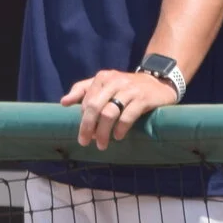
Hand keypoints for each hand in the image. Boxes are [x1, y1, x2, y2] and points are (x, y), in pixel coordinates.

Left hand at [60, 66, 177, 149]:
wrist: (159, 82)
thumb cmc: (127, 86)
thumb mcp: (105, 84)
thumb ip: (83, 90)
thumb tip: (63, 102)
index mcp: (103, 77)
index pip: (86, 101)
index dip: (83, 120)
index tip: (84, 134)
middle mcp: (115, 81)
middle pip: (94, 107)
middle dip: (87, 127)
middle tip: (85, 142)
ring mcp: (129, 89)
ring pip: (109, 113)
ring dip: (103, 132)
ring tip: (102, 144)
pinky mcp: (143, 98)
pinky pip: (128, 115)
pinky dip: (121, 128)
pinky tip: (118, 136)